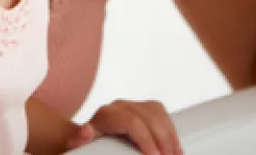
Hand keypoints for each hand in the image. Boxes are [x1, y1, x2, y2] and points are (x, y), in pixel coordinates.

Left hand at [66, 100, 181, 154]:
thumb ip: (80, 138)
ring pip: (158, 114)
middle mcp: (120, 106)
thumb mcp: (80, 142)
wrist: (86, 136)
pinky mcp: (142, 108)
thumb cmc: (85, 143)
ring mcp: (132, 105)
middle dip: (162, 141)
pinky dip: (170, 130)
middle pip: (149, 118)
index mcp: (106, 114)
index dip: (146, 140)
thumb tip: (85, 131)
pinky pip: (161, 113)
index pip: (133, 123)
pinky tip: (175, 146)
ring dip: (170, 135)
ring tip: (175, 154)